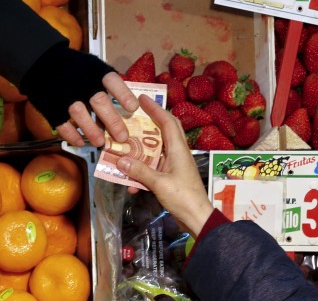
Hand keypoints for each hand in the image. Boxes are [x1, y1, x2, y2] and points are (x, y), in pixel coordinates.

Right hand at [56, 72, 138, 146]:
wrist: (42, 63)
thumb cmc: (76, 69)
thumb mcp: (92, 68)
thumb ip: (107, 85)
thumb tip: (128, 109)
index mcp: (94, 70)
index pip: (112, 81)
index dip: (123, 95)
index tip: (133, 109)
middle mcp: (80, 82)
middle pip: (98, 101)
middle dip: (112, 121)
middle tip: (122, 137)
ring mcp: (64, 94)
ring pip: (79, 113)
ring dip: (92, 130)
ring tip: (101, 142)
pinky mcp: (51, 106)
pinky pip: (61, 123)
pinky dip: (71, 134)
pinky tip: (81, 142)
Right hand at [115, 95, 213, 236]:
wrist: (197, 219)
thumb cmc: (183, 198)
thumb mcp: (159, 184)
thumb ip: (139, 171)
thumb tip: (120, 160)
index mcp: (178, 149)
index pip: (167, 122)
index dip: (156, 109)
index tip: (142, 98)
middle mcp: (177, 153)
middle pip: (164, 131)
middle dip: (149, 123)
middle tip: (132, 117)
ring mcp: (175, 166)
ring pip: (156, 151)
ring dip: (141, 151)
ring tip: (124, 149)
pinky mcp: (171, 177)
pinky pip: (154, 168)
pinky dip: (142, 172)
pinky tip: (130, 184)